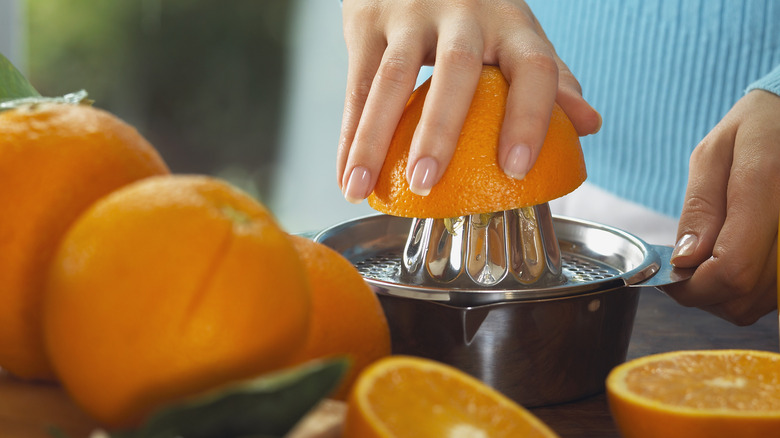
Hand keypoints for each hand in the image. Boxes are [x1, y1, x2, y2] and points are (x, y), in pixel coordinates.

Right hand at [337, 0, 600, 202]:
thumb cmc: (474, 12)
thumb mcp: (515, 33)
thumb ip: (549, 77)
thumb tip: (589, 126)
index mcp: (512, 23)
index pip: (535, 67)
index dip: (531, 118)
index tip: (517, 170)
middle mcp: (465, 12)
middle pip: (456, 70)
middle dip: (439, 129)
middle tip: (427, 182)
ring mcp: (411, 14)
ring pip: (390, 78)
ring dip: (374, 138)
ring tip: (362, 188)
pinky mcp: (368, 22)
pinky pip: (355, 84)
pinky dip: (349, 134)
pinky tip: (346, 174)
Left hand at [663, 89, 779, 324]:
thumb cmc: (756, 130)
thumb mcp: (714, 154)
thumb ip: (701, 208)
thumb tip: (686, 259)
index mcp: (766, 188)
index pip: (731, 271)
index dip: (692, 287)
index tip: (669, 275)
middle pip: (743, 298)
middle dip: (703, 292)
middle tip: (687, 264)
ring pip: (758, 304)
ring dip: (725, 294)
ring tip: (712, 257)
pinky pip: (773, 296)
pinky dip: (748, 290)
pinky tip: (736, 258)